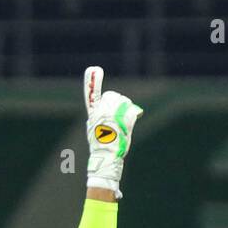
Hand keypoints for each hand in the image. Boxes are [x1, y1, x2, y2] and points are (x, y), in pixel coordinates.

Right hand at [83, 66, 142, 198]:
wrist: (106, 158)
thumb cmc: (102, 146)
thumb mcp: (97, 129)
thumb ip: (103, 117)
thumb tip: (120, 110)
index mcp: (94, 114)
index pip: (93, 94)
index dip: (92, 80)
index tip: (95, 69)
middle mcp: (102, 113)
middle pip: (114, 96)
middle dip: (120, 101)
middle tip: (122, 111)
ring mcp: (112, 117)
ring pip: (124, 102)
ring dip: (127, 109)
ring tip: (125, 120)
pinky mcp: (123, 122)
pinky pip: (131, 112)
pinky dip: (134, 114)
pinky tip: (135, 117)